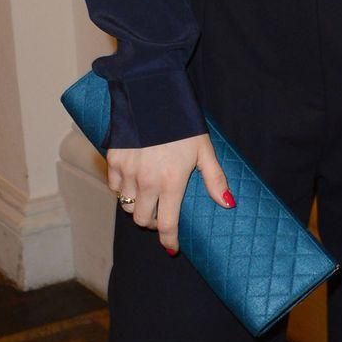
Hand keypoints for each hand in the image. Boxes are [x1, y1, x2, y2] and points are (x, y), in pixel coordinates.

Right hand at [106, 133, 233, 253]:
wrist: (152, 94)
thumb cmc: (182, 123)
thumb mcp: (204, 150)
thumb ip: (214, 179)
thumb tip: (227, 204)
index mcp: (171, 182)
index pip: (166, 225)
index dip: (169, 241)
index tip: (172, 247)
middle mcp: (146, 181)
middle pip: (142, 220)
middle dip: (152, 222)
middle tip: (161, 214)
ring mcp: (127, 172)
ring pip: (127, 205)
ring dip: (137, 206)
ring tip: (148, 197)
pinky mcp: (113, 160)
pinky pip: (114, 186)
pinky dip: (122, 190)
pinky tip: (133, 182)